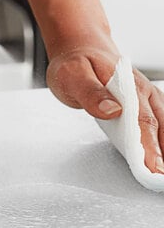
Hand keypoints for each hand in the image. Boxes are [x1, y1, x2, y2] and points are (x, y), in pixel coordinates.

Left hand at [47, 45, 163, 173]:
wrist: (80, 48)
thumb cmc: (75, 63)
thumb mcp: (72, 74)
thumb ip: (90, 92)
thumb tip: (112, 110)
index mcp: (127, 85)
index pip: (141, 120)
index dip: (148, 146)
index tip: (153, 167)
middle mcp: (142, 91)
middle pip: (158, 126)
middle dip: (162, 154)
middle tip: (160, 178)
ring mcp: (147, 97)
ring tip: (162, 172)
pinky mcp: (146, 103)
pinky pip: (161, 122)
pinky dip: (162, 138)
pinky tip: (162, 156)